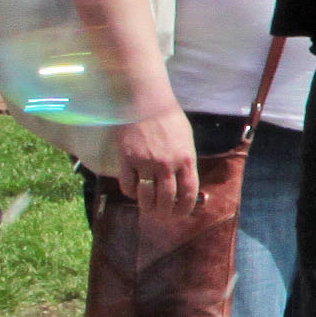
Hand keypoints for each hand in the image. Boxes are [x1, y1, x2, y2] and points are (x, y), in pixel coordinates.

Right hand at [112, 106, 202, 223]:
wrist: (144, 101)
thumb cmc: (168, 118)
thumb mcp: (186, 139)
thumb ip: (186, 160)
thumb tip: (186, 182)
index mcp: (186, 159)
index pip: (188, 193)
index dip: (184, 209)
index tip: (179, 215)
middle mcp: (167, 164)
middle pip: (167, 199)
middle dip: (164, 213)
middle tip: (160, 216)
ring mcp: (146, 163)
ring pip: (146, 196)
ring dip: (147, 207)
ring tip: (147, 209)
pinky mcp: (127, 159)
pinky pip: (128, 185)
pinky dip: (130, 193)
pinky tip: (133, 192)